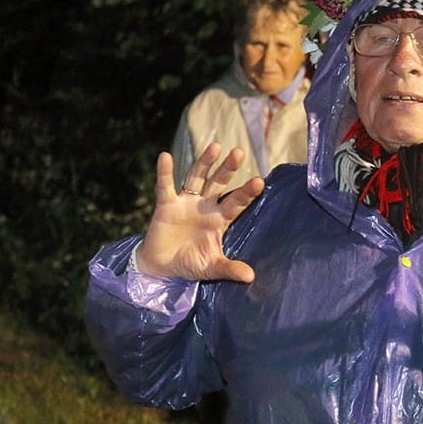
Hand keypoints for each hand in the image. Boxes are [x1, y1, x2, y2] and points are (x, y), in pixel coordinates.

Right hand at [134, 142, 264, 281]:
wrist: (162, 267)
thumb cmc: (190, 264)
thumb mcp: (211, 268)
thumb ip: (229, 269)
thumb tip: (250, 277)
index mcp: (220, 220)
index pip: (236, 203)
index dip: (247, 193)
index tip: (259, 181)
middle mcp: (205, 206)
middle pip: (219, 183)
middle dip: (228, 169)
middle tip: (240, 153)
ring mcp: (186, 203)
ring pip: (196, 178)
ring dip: (204, 163)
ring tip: (216, 146)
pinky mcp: (166, 205)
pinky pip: (165, 186)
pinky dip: (165, 172)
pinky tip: (165, 156)